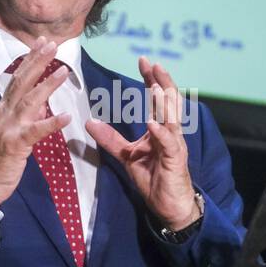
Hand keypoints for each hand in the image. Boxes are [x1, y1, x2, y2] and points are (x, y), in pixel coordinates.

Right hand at [0, 36, 70, 206]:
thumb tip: (40, 103)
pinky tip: (67, 117)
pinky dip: (51, 123)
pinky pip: (36, 132)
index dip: (29, 60)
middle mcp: (3, 114)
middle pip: (21, 83)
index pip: (16, 79)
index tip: (42, 43)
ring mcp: (8, 129)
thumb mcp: (7, 132)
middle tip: (52, 44)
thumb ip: (22, 116)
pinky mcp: (15, 146)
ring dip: (47, 85)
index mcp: (2, 110)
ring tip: (64, 72)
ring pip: (29, 101)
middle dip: (37, 62)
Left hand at [86, 56, 199, 229]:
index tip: (143, 61)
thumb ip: (111, 139)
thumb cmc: (153, 178)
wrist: (168, 205)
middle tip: (152, 63)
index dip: (152, 79)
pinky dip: (161, 132)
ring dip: (164, 102)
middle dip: (162, 81)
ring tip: (155, 85)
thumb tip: (89, 122)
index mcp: (161, 128)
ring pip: (172, 118)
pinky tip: (153, 123)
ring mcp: (175, 145)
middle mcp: (171, 132)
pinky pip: (169, 143)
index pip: (158, 98)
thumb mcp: (127, 155)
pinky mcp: (175, 160)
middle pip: (170, 101)